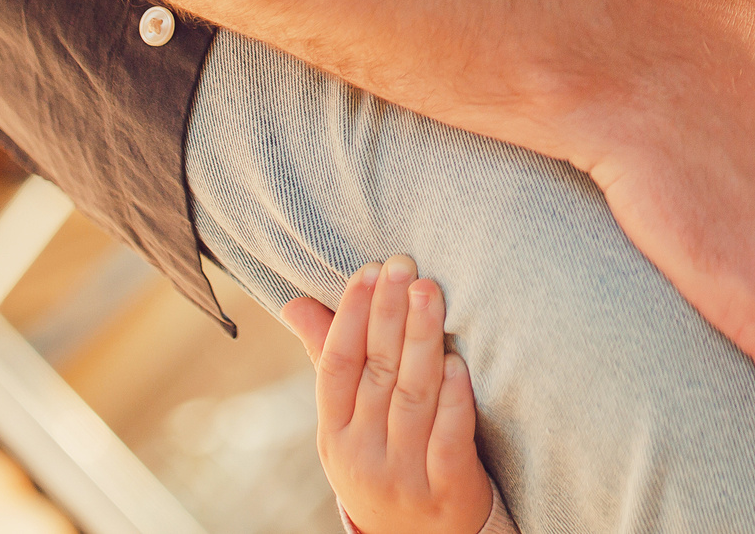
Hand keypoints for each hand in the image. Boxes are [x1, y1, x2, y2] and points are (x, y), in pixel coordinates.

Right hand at [285, 258, 492, 533]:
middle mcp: (364, 454)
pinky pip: (449, 437)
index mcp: (334, 433)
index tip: (370, 270)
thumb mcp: (345, 423)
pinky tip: (460, 361)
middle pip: (376, 373)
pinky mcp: (447, 488)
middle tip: (404, 266)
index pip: (337, 366)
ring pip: (413, 397)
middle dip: (390, 314)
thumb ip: (328, 358)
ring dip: (422, 340)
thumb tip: (294, 302)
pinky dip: (454, 398)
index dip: (351, 316)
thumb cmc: (381, 461)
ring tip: (431, 292)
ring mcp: (405, 473)